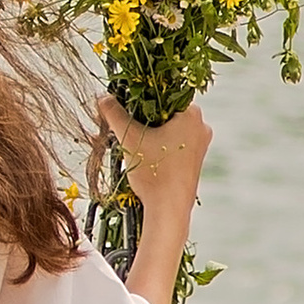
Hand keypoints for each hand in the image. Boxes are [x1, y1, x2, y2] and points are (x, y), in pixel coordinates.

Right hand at [97, 91, 210, 219]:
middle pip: (166, 111)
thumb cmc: (154, 172)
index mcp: (192, 114)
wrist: (168, 210)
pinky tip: (142, 153)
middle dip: (143, 116)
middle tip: (124, 125)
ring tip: (130, 141)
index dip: (142, 96)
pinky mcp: (195, 160)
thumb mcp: (129, 137)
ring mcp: (200, 144)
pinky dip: (158, 144)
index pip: (164, 92)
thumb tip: (103, 97)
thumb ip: (114, 113)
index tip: (125, 105)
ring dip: (149, 131)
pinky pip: (174, 142)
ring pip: (169, 128)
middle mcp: (201, 126)